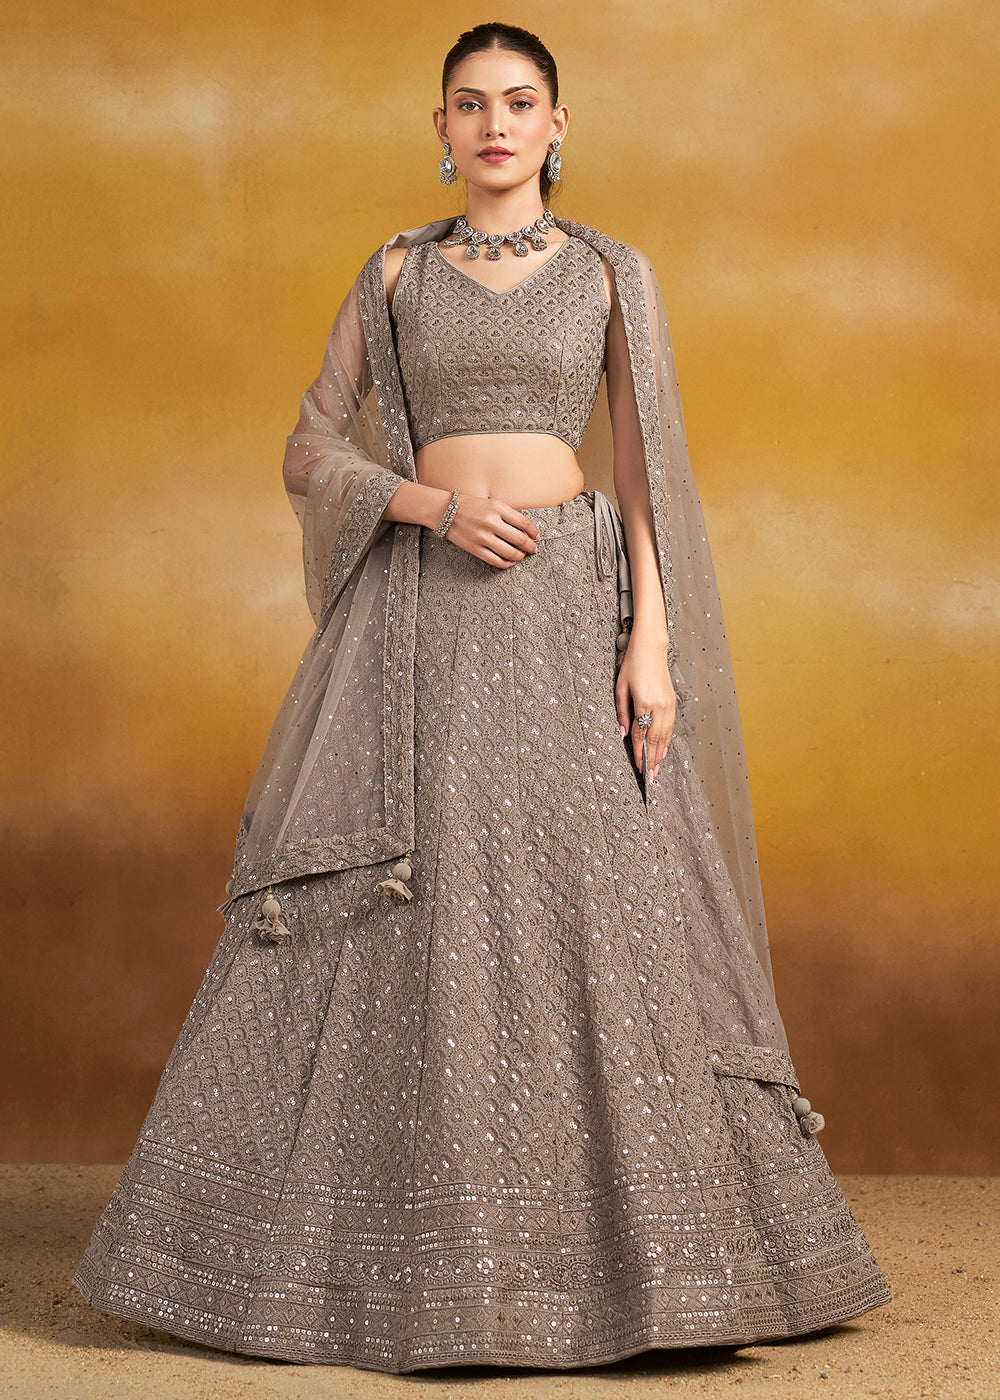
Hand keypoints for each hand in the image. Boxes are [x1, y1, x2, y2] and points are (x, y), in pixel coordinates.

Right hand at [444, 492, 541, 567]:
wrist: (445, 511)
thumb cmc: (469, 506)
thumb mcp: (490, 502)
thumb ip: (507, 513)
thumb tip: (525, 529)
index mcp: (497, 508)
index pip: (523, 522)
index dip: (534, 531)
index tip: (537, 536)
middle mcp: (491, 522)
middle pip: (519, 539)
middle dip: (530, 546)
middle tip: (533, 549)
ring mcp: (483, 537)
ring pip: (509, 552)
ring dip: (520, 555)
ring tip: (522, 555)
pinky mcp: (475, 548)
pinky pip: (495, 560)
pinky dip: (506, 563)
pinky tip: (510, 562)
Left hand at [614, 631, 675, 781]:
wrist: (651, 648)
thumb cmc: (633, 665)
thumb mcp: (620, 688)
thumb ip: (622, 713)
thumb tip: (623, 734)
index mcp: (644, 702)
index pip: (642, 735)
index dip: (639, 753)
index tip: (638, 767)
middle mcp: (659, 705)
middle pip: (655, 739)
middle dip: (652, 760)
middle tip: (649, 777)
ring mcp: (668, 704)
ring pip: (665, 735)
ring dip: (660, 754)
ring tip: (656, 768)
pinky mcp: (672, 702)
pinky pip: (670, 727)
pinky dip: (667, 741)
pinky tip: (663, 750)